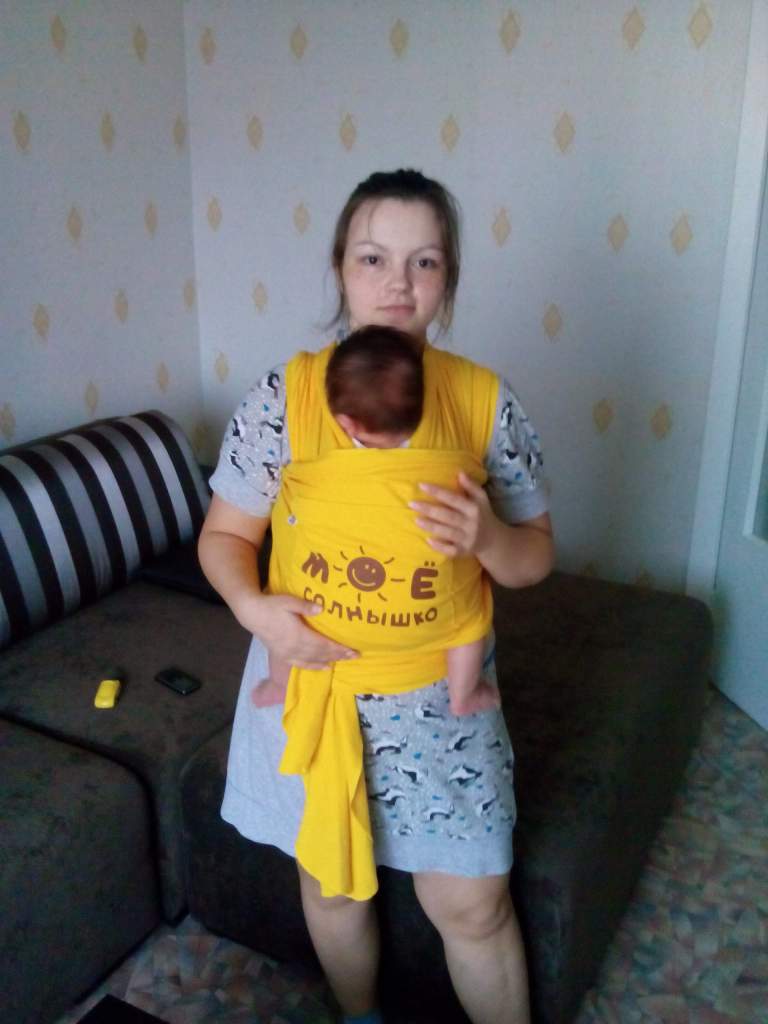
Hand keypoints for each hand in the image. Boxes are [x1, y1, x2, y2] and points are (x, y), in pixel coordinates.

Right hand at [235, 592, 357, 670]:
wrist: (252, 614)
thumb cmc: (272, 605)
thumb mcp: (288, 601)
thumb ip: (305, 606)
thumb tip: (322, 609)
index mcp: (298, 634)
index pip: (322, 644)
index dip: (338, 648)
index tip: (352, 650)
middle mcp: (294, 647)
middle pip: (320, 653)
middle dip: (338, 655)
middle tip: (354, 656)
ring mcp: (288, 653)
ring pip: (313, 660)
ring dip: (329, 660)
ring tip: (343, 660)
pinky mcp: (283, 655)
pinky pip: (301, 664)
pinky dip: (314, 667)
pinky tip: (324, 667)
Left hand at [409, 471, 498, 558]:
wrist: (493, 539)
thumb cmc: (482, 515)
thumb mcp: (481, 499)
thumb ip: (471, 486)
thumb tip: (460, 473)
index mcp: (474, 509)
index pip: (453, 499)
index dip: (437, 492)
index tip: (421, 486)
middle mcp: (471, 524)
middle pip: (447, 516)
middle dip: (429, 509)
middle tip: (411, 504)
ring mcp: (467, 539)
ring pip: (447, 533)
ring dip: (431, 526)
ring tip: (416, 520)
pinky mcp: (463, 551)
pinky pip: (450, 551)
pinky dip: (439, 547)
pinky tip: (428, 540)